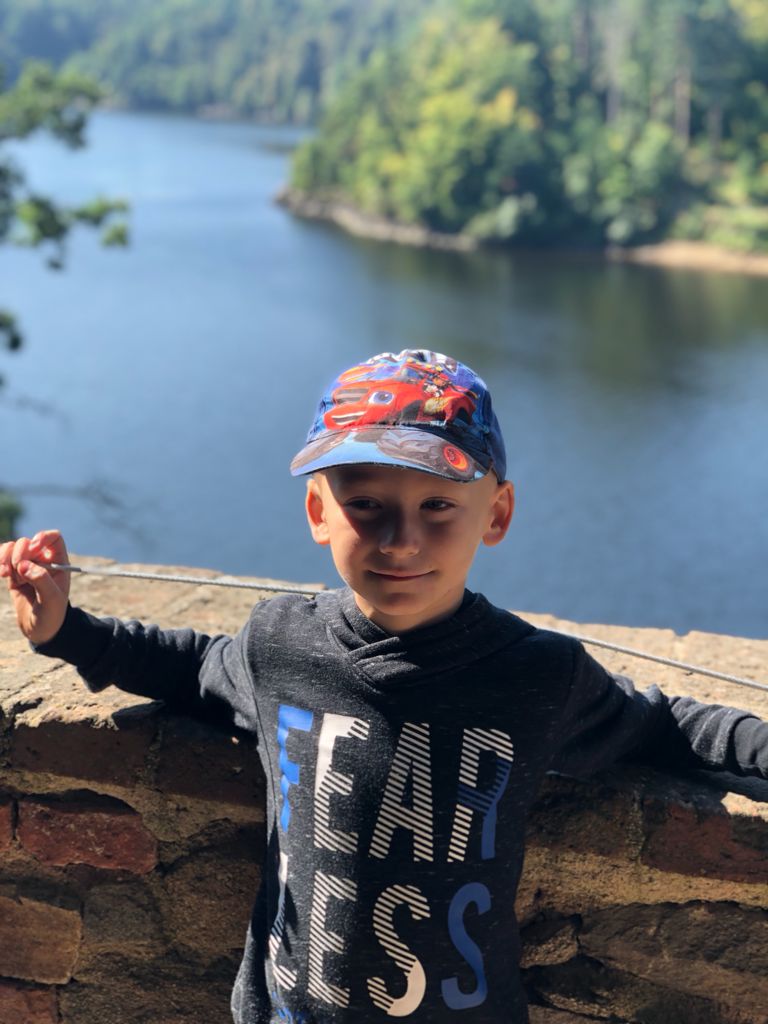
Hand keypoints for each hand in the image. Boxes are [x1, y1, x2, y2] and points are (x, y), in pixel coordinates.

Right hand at [0, 530, 70, 644]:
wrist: (40, 630)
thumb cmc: (52, 614)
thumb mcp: (52, 600)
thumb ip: (41, 580)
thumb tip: (24, 565)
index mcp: (59, 563)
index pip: (53, 538)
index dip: (43, 537)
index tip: (34, 548)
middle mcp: (44, 561)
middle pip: (28, 542)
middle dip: (20, 552)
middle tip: (17, 568)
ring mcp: (28, 566)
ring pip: (13, 548)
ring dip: (6, 557)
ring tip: (6, 574)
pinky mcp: (14, 573)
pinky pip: (3, 558)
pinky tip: (2, 574)